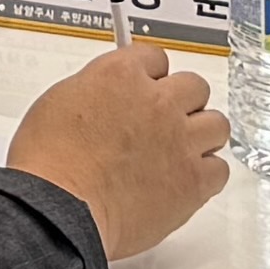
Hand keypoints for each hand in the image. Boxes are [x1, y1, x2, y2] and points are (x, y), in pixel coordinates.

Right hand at [5, 39, 228, 259]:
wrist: (59, 209)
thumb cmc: (49, 164)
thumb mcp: (60, 102)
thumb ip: (96, 91)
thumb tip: (108, 98)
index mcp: (121, 76)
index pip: (155, 58)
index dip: (151, 77)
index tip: (148, 88)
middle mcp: (157, 102)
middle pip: (194, 87)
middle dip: (181, 102)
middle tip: (167, 121)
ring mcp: (180, 141)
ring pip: (216, 124)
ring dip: (201, 134)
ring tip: (183, 150)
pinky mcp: (193, 180)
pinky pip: (219, 169)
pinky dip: (207, 174)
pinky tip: (188, 180)